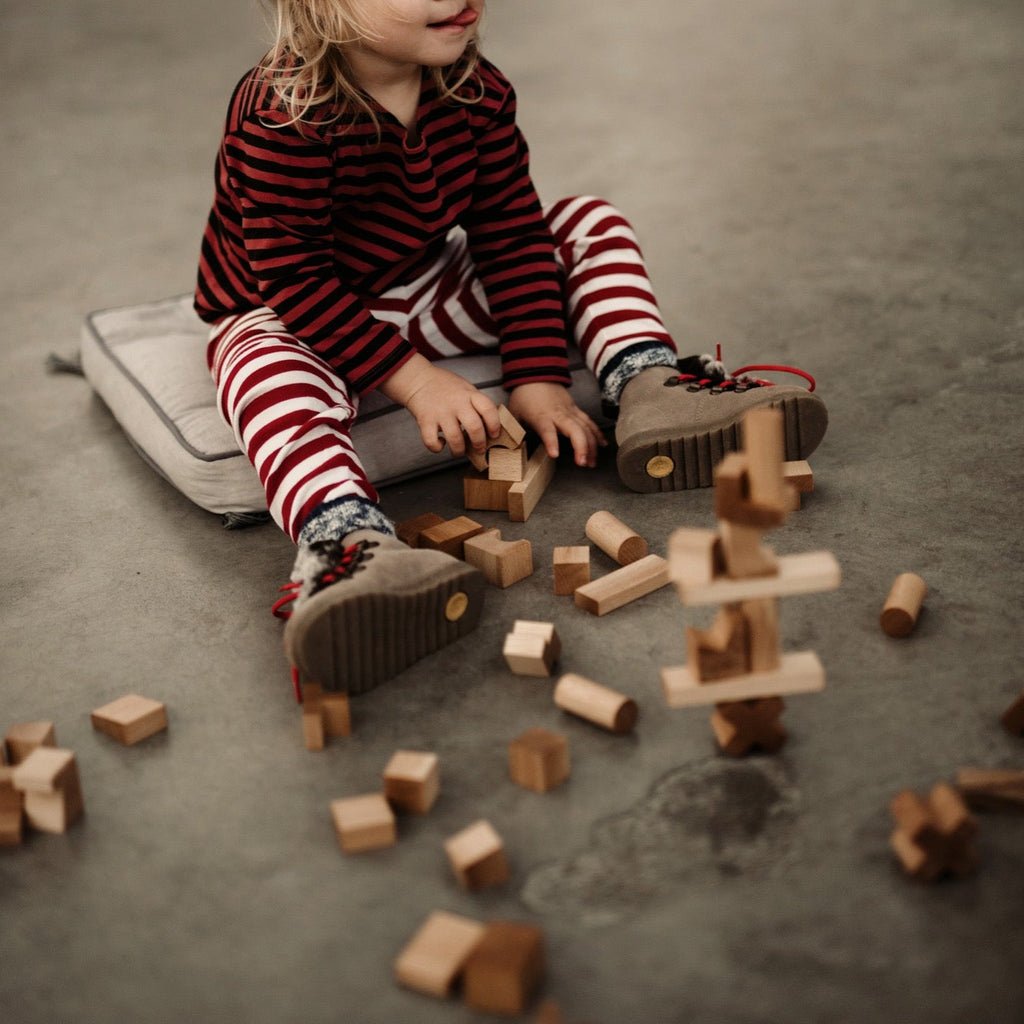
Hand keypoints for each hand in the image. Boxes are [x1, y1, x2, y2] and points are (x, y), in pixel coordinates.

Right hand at [379, 354, 500, 458]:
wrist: (419, 379)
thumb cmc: (445, 386)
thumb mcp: (466, 388)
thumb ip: (477, 404)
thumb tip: (489, 427)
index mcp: (469, 394)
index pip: (488, 409)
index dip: (494, 425)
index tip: (494, 434)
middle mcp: (456, 403)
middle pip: (474, 427)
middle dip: (479, 443)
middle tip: (479, 449)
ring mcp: (440, 412)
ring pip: (455, 439)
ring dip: (459, 450)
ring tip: (459, 451)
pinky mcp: (425, 421)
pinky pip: (432, 442)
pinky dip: (437, 448)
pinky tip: (441, 443)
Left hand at [507, 382, 606, 467]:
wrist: (536, 374)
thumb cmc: (524, 396)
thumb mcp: (513, 413)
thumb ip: (512, 431)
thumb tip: (507, 448)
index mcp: (541, 416)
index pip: (547, 430)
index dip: (551, 442)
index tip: (555, 455)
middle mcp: (558, 414)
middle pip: (575, 429)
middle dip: (581, 446)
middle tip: (583, 463)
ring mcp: (570, 411)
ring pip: (585, 427)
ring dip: (591, 445)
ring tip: (592, 462)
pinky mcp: (576, 409)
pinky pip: (589, 422)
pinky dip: (597, 434)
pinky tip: (602, 446)